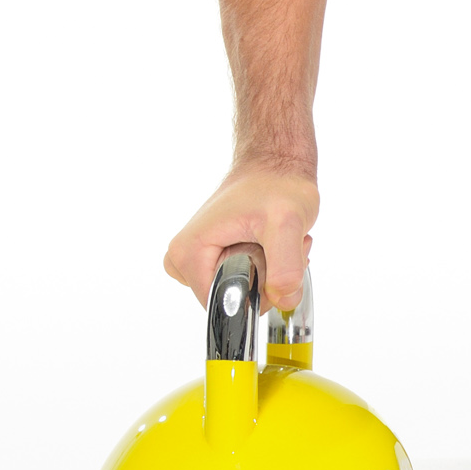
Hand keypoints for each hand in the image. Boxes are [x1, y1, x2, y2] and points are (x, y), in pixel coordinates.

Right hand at [163, 166, 319, 309]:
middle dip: (268, 278)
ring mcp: (198, 258)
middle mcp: (184, 257)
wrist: (277, 164)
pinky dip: (269, 265)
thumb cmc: (276, 184)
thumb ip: (285, 267)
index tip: (274, 259)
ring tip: (279, 238)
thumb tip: (283, 300)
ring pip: (244, 289)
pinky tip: (276, 241)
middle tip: (281, 244)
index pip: (221, 305)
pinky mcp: (213, 256)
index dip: (256, 294)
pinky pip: (246, 279)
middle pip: (234, 298)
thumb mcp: (286, 224)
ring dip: (273, 270)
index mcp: (187, 253)